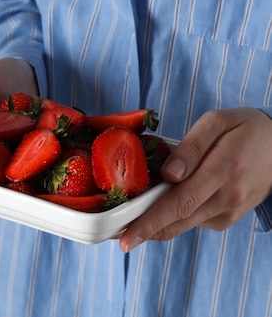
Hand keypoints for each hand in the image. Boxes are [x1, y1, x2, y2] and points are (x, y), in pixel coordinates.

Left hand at [120, 107, 271, 251]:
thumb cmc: (244, 128)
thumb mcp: (217, 122)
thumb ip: (191, 147)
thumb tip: (169, 174)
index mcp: (224, 170)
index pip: (180, 202)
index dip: (150, 221)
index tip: (126, 236)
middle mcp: (229, 197)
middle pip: (178, 220)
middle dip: (145, 231)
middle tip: (117, 239)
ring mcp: (230, 211)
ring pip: (184, 225)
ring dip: (155, 227)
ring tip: (127, 227)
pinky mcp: (228, 217)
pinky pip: (193, 221)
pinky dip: (172, 219)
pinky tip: (157, 210)